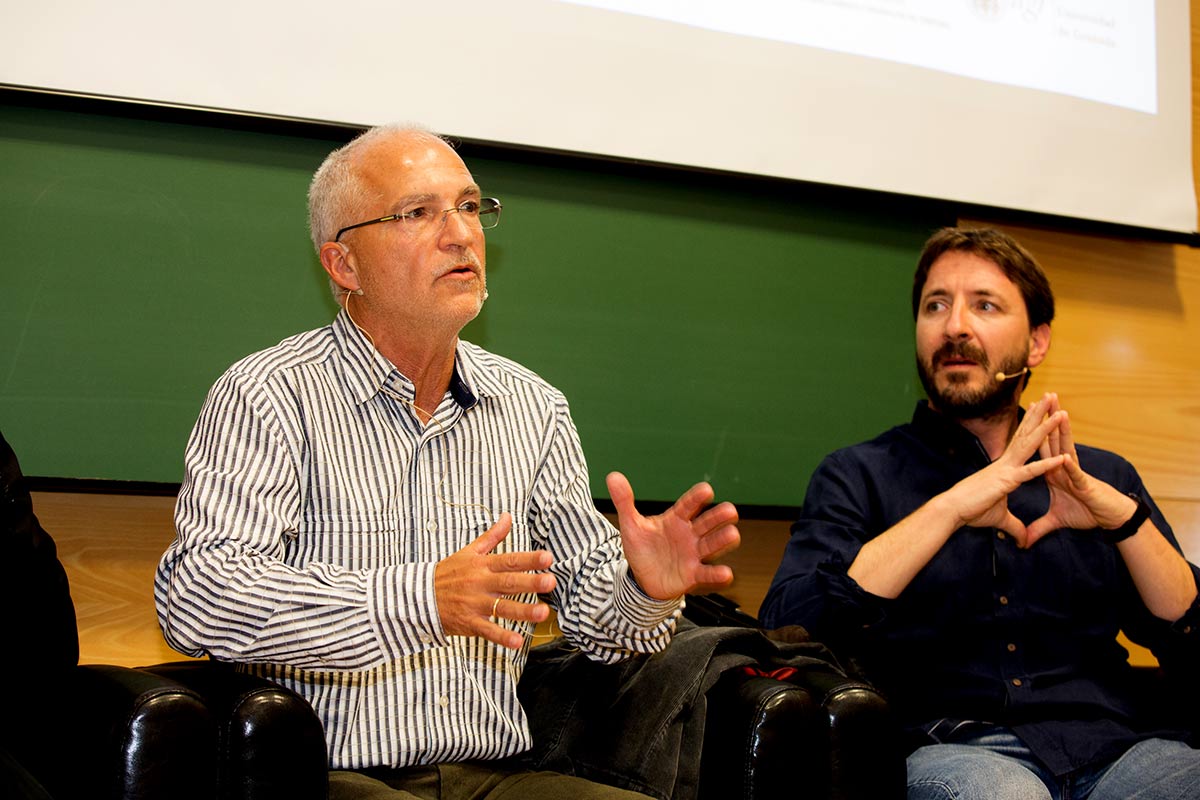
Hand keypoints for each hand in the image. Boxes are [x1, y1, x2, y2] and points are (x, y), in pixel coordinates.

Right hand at [433, 513, 556, 649]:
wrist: (419, 597)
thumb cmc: (447, 573)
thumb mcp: (469, 551)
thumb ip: (492, 536)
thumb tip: (508, 517)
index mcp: (482, 565)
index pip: (509, 560)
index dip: (529, 559)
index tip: (548, 557)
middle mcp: (480, 583)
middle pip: (508, 583)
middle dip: (530, 582)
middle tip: (550, 581)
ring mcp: (475, 604)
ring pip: (502, 608)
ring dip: (523, 611)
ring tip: (542, 613)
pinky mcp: (469, 622)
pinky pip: (487, 631)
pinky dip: (502, 637)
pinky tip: (518, 642)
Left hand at [606, 471, 740, 600]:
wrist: (642, 578)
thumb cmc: (642, 548)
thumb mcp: (631, 525)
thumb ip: (625, 501)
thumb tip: (612, 476)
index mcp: (676, 518)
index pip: (689, 504)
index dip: (697, 497)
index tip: (707, 490)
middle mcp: (690, 533)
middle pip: (708, 522)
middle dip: (719, 516)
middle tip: (730, 511)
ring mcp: (694, 553)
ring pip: (713, 544)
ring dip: (724, 539)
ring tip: (732, 535)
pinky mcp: (694, 574)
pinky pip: (707, 573)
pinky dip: (718, 574)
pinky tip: (726, 573)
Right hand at [942, 394, 1067, 545]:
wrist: (952, 511)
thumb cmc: (971, 511)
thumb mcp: (999, 519)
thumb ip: (1015, 527)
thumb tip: (1023, 541)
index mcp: (1005, 467)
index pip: (1022, 441)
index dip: (1032, 425)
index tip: (1042, 410)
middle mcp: (1007, 463)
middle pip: (1027, 434)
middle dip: (1040, 415)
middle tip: (1051, 397)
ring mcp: (1007, 469)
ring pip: (1030, 444)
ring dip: (1046, 428)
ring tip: (1060, 413)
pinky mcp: (1007, 481)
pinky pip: (1031, 472)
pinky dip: (1048, 465)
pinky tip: (1063, 457)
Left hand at [1022, 394, 1139, 547]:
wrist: (1109, 519)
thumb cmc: (1086, 513)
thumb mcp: (1057, 520)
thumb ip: (1038, 526)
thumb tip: (1024, 539)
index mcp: (1052, 471)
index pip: (1039, 447)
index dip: (1030, 432)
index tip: (1022, 415)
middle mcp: (1062, 468)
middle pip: (1052, 440)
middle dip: (1046, 419)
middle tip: (1041, 397)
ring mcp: (1074, 474)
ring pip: (1066, 450)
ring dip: (1062, 432)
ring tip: (1059, 412)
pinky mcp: (1085, 485)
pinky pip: (1076, 475)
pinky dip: (1070, 467)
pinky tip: (1066, 457)